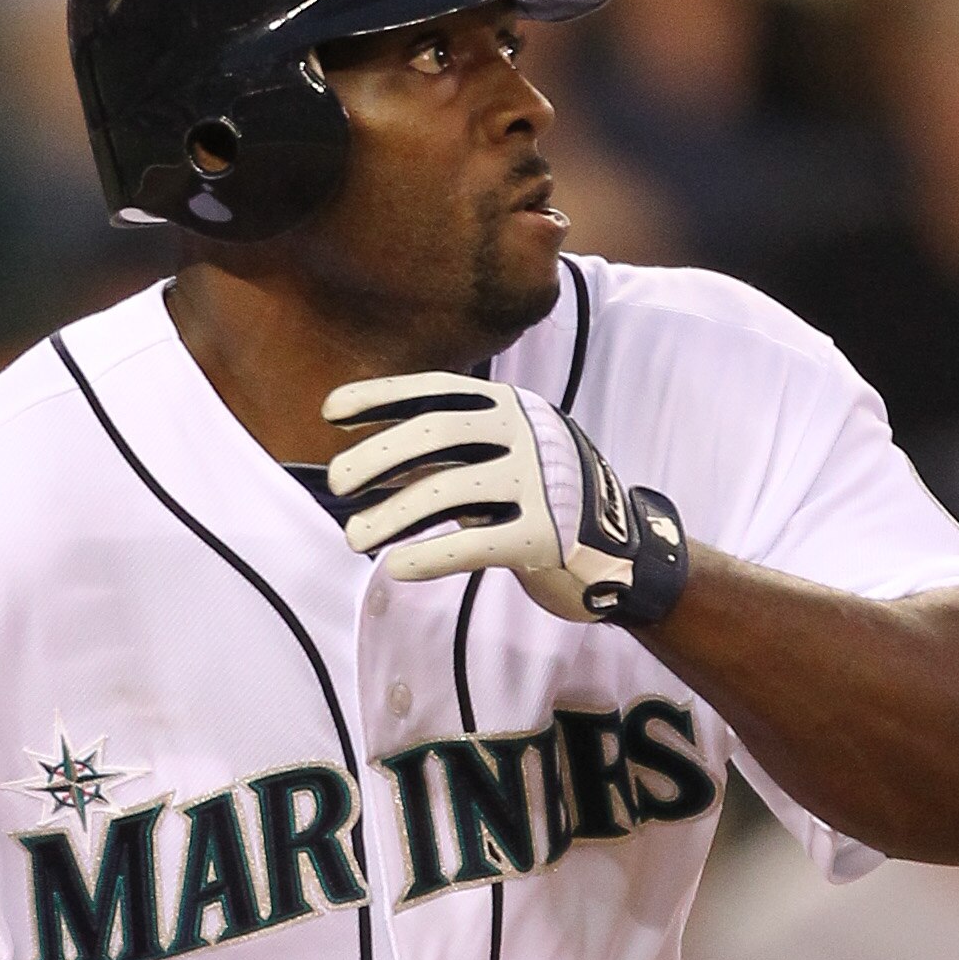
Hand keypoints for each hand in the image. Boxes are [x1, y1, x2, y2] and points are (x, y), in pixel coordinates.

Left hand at [324, 374, 690, 627]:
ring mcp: (542, 484)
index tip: (330, 412)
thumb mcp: (503, 462)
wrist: (628, 553)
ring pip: (450, 490)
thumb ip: (450, 458)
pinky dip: (430, 555)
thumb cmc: (544, 504)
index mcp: (514, 408)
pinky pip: (477, 544)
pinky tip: (396, 567)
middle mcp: (529, 435)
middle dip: (377, 455)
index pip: (437, 392)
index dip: (381, 397)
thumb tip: (368, 466)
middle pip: (437, 434)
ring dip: (391, 514)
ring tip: (353, 537)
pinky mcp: (548, 538)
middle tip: (337, 483)